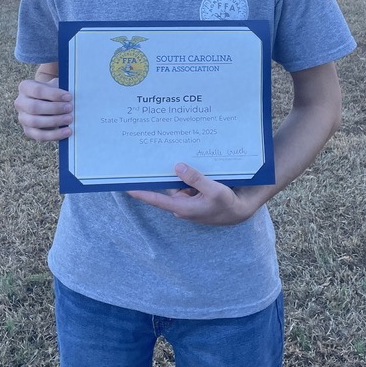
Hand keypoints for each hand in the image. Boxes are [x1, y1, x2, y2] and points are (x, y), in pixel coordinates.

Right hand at [14, 77, 72, 141]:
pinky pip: (39, 135)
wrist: (46, 102)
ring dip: (54, 121)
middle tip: (70, 108)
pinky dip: (54, 135)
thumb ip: (60, 88)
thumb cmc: (52, 92)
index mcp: (25, 87)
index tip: (69, 96)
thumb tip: (70, 97)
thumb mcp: (54, 86)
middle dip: (54, 108)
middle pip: (34, 107)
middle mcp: (20, 102)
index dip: (53, 94)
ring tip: (69, 119)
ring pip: (35, 122)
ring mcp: (22, 118)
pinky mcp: (28, 131)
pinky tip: (67, 132)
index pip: (37, 90)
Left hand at [127, 162, 274, 225]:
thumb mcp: (214, 189)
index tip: (126, 186)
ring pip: (177, 183)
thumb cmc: (227, 203)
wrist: (239, 210)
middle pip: (166, 187)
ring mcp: (187, 201)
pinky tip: (191, 164)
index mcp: (183, 207)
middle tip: (150, 158)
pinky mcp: (194, 196)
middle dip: (161, 174)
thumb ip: (196, 178)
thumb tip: (178, 167)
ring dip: (177, 173)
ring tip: (176, 155)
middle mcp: (181, 205)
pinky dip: (187, 175)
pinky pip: (186, 183)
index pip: (156, 199)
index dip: (141, 192)